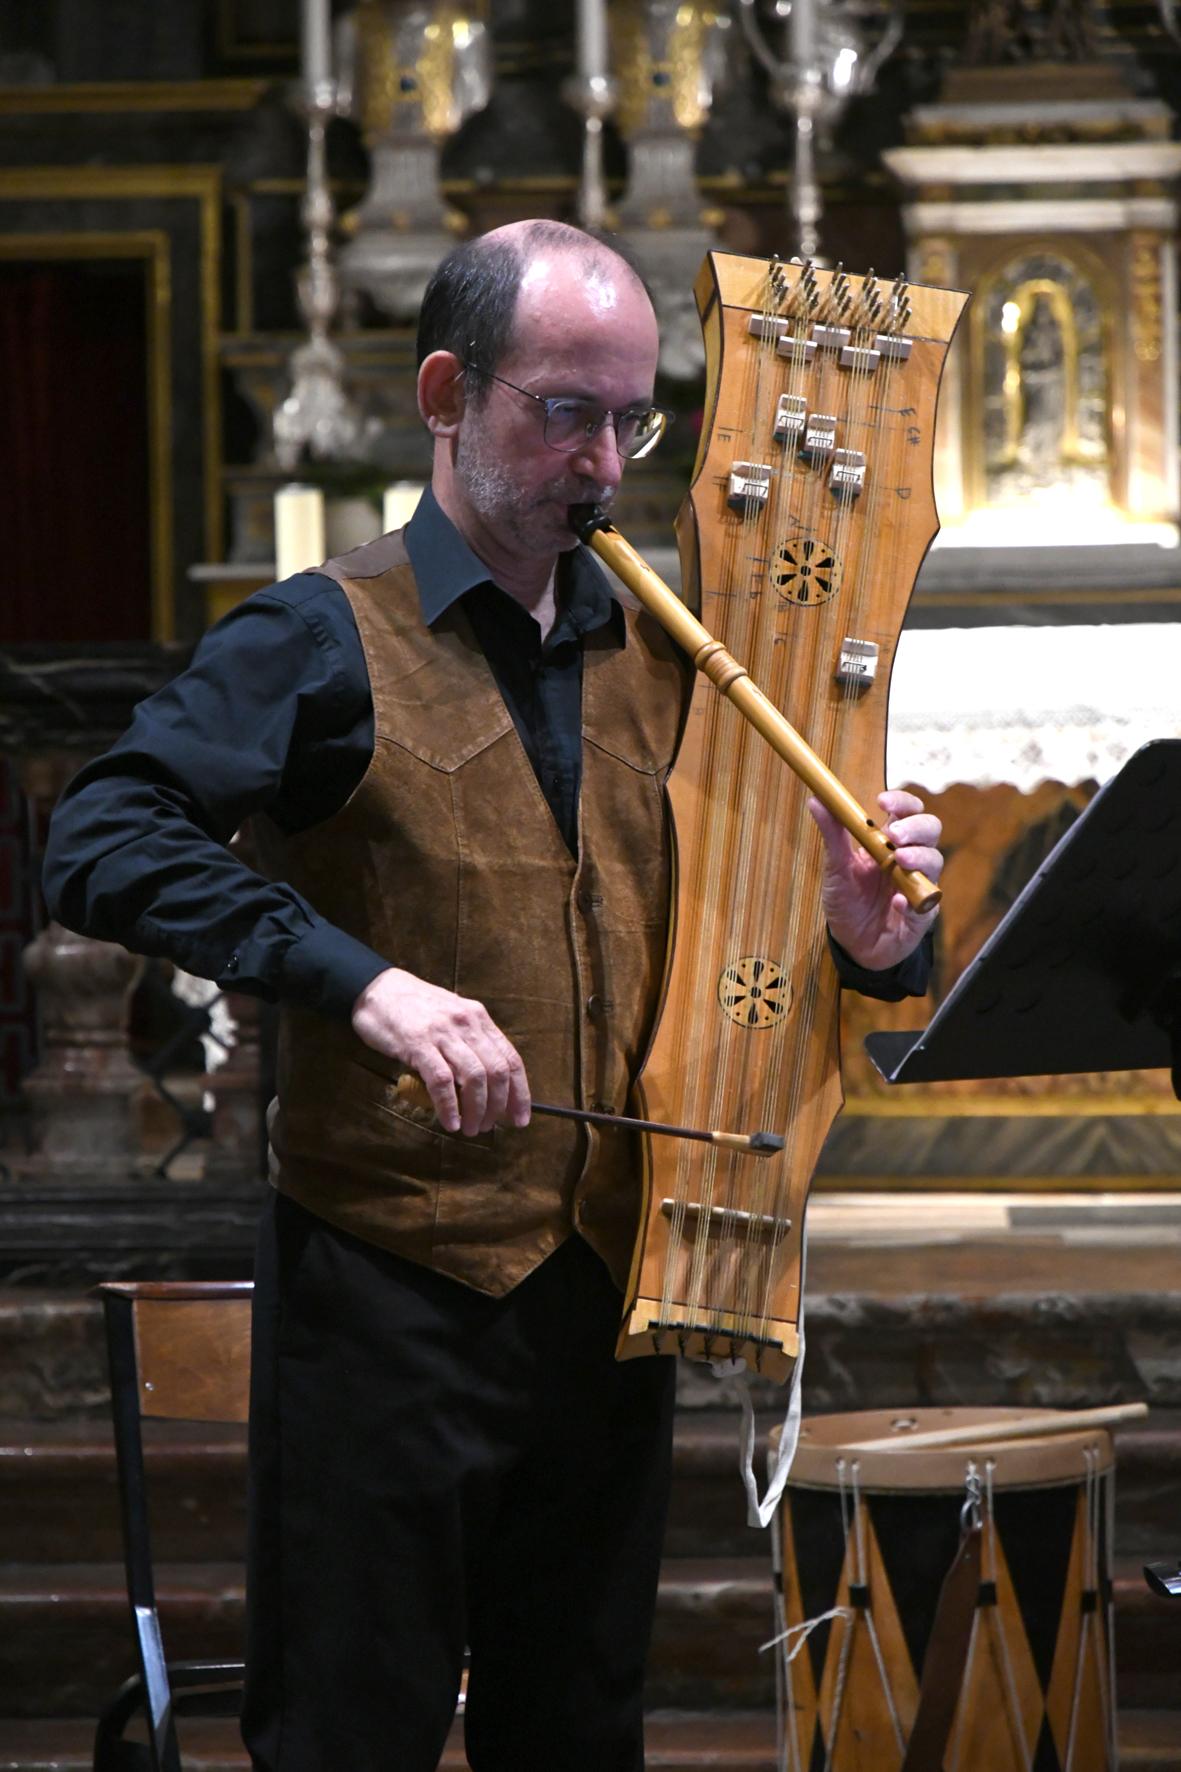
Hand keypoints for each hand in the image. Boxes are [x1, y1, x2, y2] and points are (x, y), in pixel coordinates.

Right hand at [351, 967, 529, 1136]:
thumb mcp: (451, 1017)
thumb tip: (480, 1086)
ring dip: (475, 1110)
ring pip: (474, 1078)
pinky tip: (449, 1121)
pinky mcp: (418, 1043)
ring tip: (469, 1128)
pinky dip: (449, 1106)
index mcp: (478, 1017)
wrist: (376, 987)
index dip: (519, 1093)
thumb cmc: (413, 1008)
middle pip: (497, 1072)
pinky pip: (442, 1080)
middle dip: (496, 1106)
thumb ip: (468, 1044)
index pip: (510, 1059)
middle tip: (485, 1127)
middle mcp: (466, 1023)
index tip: (520, 1118)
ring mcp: (443, 1032)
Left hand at [808, 789, 942, 972]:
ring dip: (919, 857)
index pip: (907, 812)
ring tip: (899, 861)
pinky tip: (897, 902)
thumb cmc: (848, 903)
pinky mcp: (921, 914)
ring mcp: (918, 886)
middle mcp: (909, 860)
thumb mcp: (836, 869)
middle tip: (895, 834)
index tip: (883, 800)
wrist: (853, 945)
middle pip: (930, 829)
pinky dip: (911, 900)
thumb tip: (818, 800)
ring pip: (935, 861)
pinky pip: (926, 903)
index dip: (902, 802)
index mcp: (889, 843)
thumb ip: (832, 835)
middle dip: (916, 827)